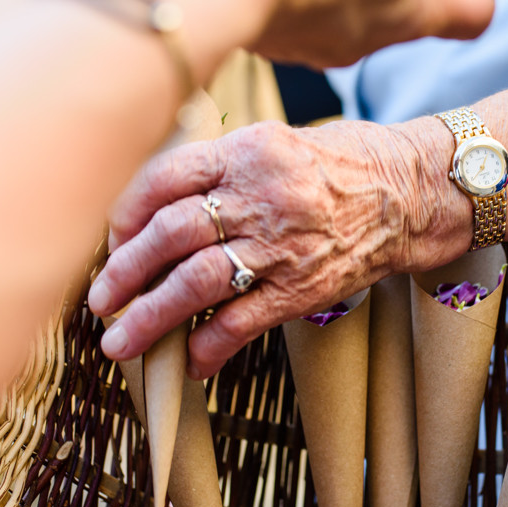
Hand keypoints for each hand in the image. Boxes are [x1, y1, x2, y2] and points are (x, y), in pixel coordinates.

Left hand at [89, 118, 466, 376]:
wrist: (408, 192)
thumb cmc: (333, 166)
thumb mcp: (271, 143)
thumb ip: (215, 168)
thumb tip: (149, 211)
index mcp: (245, 152)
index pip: (165, 180)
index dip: (126, 215)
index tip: (110, 241)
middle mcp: (259, 196)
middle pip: (170, 235)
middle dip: (125, 272)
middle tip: (100, 300)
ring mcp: (281, 245)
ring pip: (196, 284)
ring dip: (151, 318)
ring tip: (121, 343)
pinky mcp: (304, 287)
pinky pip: (243, 322)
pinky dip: (209, 346)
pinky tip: (191, 363)